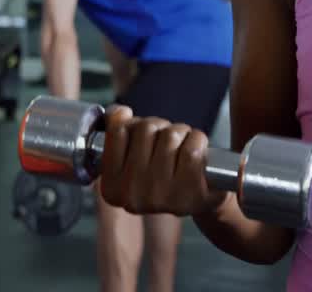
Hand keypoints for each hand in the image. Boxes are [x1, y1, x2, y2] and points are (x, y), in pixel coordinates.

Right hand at [97, 106, 228, 217]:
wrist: (199, 199)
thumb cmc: (163, 173)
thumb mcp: (133, 155)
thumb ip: (119, 131)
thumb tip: (119, 112)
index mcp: (112, 186)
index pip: (119, 130)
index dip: (135, 123)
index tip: (144, 134)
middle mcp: (132, 195)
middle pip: (146, 128)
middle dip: (160, 127)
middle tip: (167, 141)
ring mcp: (160, 195)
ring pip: (170, 136)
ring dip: (181, 133)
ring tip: (181, 148)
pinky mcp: (188, 194)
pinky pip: (191, 149)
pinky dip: (197, 141)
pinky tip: (197, 153)